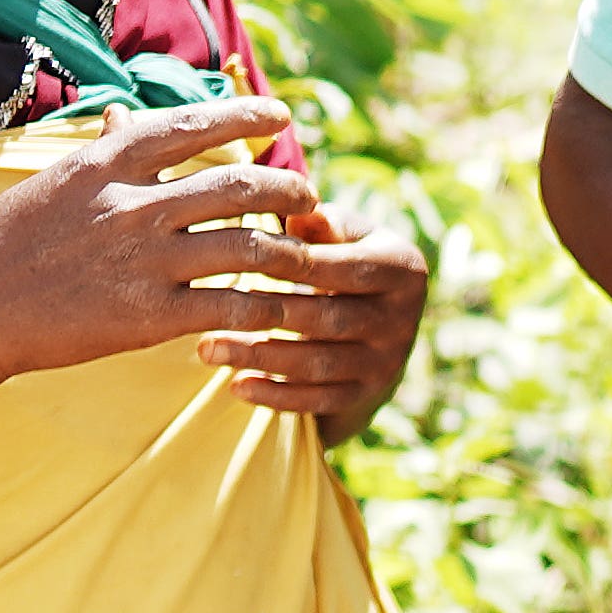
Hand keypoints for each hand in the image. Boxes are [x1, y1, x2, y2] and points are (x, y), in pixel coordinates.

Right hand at [0, 98, 320, 395]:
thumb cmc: (3, 242)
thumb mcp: (53, 180)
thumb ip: (105, 150)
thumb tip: (126, 112)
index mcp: (108, 164)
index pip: (193, 124)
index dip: (246, 114)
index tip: (281, 113)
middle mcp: (133, 205)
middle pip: (241, 185)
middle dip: (289, 189)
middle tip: (308, 195)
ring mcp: (145, 261)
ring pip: (251, 246)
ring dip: (291, 251)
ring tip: (306, 256)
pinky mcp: (149, 316)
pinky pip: (233, 308)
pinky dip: (266, 310)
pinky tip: (278, 312)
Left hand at [204, 201, 429, 438]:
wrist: (379, 325)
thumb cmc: (345, 262)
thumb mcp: (343, 235)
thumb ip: (320, 223)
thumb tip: (298, 210)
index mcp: (404, 269)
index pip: (342, 266)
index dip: (290, 262)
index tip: (236, 253)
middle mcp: (403, 319)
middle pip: (328, 318)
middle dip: (265, 313)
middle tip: (209, 306)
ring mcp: (387, 363)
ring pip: (318, 364)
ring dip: (259, 357)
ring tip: (208, 348)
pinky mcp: (366, 396)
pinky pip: (318, 401)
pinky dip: (275, 396)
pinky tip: (236, 385)